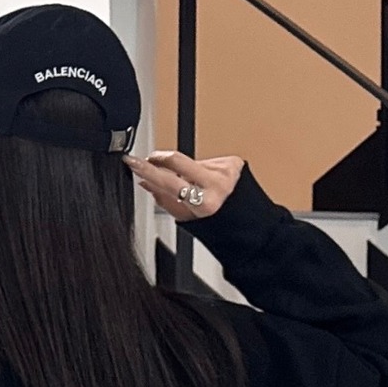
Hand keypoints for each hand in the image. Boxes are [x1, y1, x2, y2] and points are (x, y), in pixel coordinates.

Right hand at [124, 150, 245, 222]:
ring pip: (192, 163)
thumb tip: (147, 183)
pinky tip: (208, 182)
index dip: (146, 169)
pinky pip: (208, 163)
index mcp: (204, 202)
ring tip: (191, 186)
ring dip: (185, 171)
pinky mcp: (233, 162)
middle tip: (148, 159)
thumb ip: (166, 200)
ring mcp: (226, 169)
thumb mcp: (189, 220)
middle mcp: (216, 183)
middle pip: (177, 160)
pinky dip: (202, 171)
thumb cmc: (223, 227)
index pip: (167, 180)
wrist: (254, 225)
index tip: (133, 162)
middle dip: (159, 158)